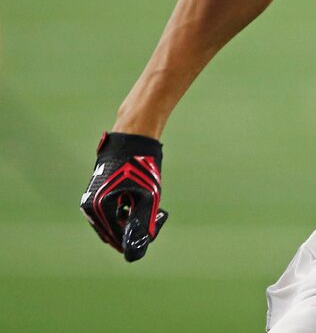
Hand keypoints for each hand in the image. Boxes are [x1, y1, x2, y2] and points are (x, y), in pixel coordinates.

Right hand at [80, 131, 167, 261]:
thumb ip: (142, 224)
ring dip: (131, 220)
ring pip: (114, 222)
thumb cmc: (140, 164)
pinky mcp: (98, 193)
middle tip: (156, 219)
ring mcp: (92, 199)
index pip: (117, 238)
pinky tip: (141, 201)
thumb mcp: (147, 196)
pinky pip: (112, 212)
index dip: (137, 239)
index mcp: (98, 208)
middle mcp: (90, 206)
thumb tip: (138, 250)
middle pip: (113, 232)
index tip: (154, 230)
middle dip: (134, 229)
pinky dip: (126, 211)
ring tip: (153, 209)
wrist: (133, 135)